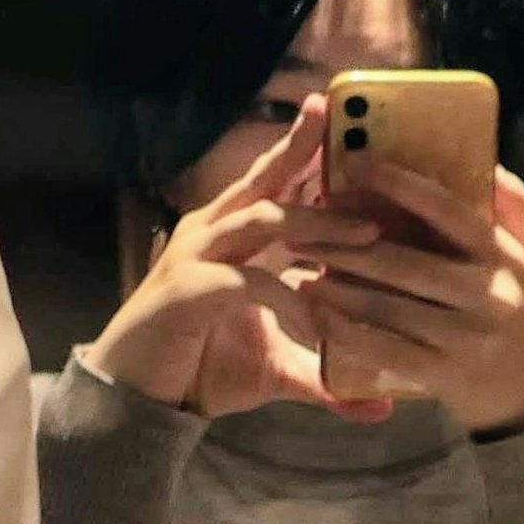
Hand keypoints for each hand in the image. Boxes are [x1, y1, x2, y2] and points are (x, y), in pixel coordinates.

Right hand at [84, 99, 390, 420]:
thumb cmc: (204, 370)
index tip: (348, 133)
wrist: (142, 401)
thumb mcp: (279, 370)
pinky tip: (316, 323)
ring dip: (316, 224)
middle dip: (302, 148)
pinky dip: (286, 298)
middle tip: (339, 120)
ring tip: (367, 235)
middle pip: (263, 180)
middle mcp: (214, 235)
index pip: (274, 187)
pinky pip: (247, 280)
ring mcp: (197, 256)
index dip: (307, 157)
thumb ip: (327, 376)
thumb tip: (381, 404)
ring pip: (262, 219)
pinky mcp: (188, 289)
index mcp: (233, 238)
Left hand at [305, 165, 523, 434]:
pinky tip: (319, 317)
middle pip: (403, 262)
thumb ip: (516, 210)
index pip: (448, 210)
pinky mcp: (446, 376)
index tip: (354, 162)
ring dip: (338, 288)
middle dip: (346, 243)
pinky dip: (347, 334)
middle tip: (302, 227)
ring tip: (301, 271)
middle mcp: (487, 296)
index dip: (398, 184)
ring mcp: (465, 339)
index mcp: (505, 259)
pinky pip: (385, 351)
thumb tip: (486, 162)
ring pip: (387, 307)